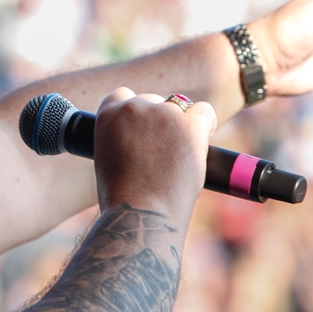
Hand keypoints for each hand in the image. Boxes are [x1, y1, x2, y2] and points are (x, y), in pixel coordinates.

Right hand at [93, 88, 216, 222]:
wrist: (140, 215)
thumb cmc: (124, 198)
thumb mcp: (108, 160)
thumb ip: (122, 139)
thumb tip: (147, 136)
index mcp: (107, 115)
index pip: (123, 96)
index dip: (136, 112)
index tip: (142, 130)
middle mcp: (133, 108)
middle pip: (153, 100)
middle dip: (159, 122)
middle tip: (163, 152)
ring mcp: (162, 114)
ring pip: (179, 107)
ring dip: (181, 126)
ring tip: (179, 157)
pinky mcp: (189, 125)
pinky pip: (205, 112)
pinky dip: (206, 125)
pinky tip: (200, 143)